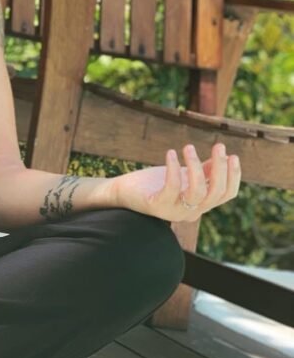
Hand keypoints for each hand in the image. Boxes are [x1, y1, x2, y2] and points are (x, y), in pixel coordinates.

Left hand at [110, 143, 240, 222]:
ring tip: (188, 147)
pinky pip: (172, 188)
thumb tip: (222, 156)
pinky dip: (173, 169)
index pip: (226, 194)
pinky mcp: (157, 207)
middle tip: (218, 146)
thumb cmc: (154, 182)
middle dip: (220, 168)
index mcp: (200, 204)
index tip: (232, 154)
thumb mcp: (182, 175)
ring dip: (196, 167)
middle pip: (215, 193)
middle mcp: (191, 212)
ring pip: (198, 193)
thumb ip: (202, 171)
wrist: (124, 191)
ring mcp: (175, 212)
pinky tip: (171, 153)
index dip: (233, 175)